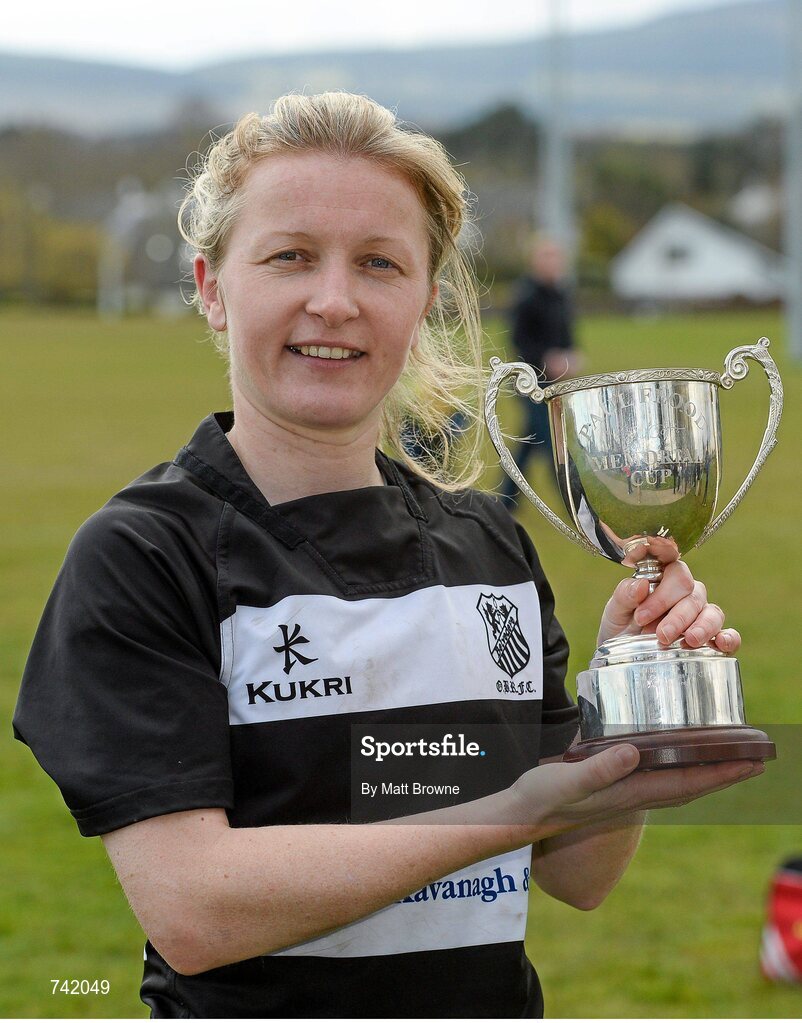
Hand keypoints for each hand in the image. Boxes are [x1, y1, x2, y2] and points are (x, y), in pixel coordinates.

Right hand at [511, 744, 762, 833]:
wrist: (520, 816)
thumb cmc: (541, 799)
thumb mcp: (566, 780)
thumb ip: (598, 770)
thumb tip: (633, 752)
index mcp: (629, 792)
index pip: (686, 781)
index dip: (721, 772)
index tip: (752, 761)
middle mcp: (633, 794)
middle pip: (691, 784)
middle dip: (724, 773)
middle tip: (755, 758)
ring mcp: (623, 792)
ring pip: (676, 781)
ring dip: (705, 771)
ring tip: (726, 757)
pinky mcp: (612, 785)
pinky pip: (656, 775)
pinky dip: (676, 765)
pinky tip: (672, 754)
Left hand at [596, 560, 740, 652]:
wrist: (622, 656)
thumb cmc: (621, 626)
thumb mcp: (615, 611)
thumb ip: (624, 595)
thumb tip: (641, 585)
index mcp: (665, 579)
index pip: (676, 573)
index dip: (663, 593)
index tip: (641, 615)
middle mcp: (687, 594)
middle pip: (694, 594)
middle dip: (678, 616)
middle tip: (660, 636)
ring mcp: (702, 615)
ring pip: (712, 612)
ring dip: (702, 626)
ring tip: (689, 641)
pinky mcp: (711, 639)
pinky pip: (730, 634)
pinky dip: (730, 638)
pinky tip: (721, 644)